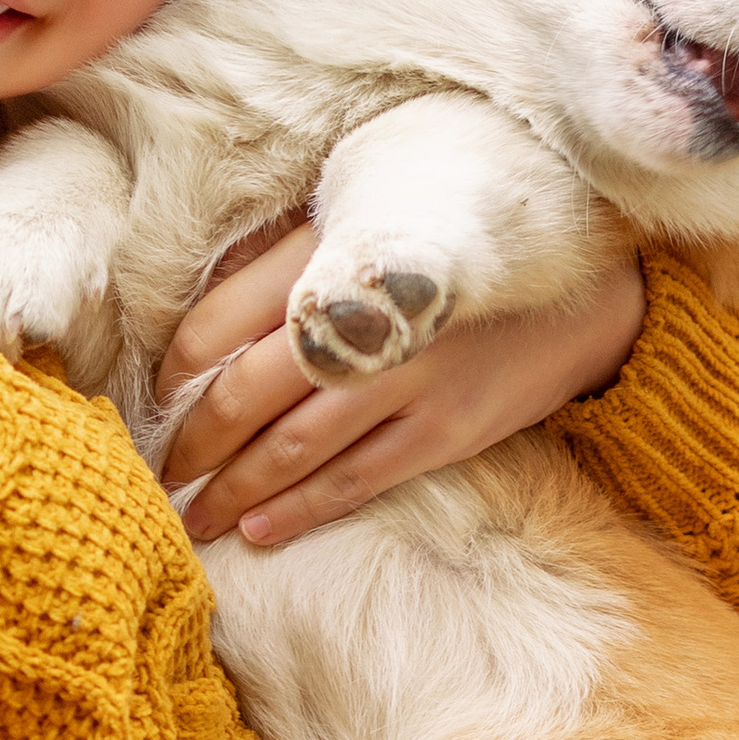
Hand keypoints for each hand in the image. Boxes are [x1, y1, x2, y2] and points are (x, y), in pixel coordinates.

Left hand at [159, 230, 644, 546]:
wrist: (585, 278)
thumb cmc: (461, 238)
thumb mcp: (372, 210)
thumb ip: (292, 254)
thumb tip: (209, 309)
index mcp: (336, 253)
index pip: (224, 316)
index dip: (177, 363)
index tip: (153, 394)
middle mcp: (366, 319)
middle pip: (247, 391)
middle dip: (193, 441)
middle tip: (157, 469)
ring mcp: (409, 379)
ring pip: (295, 447)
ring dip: (233, 488)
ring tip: (191, 516)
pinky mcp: (447, 428)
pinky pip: (358, 478)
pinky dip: (301, 508)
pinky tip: (257, 529)